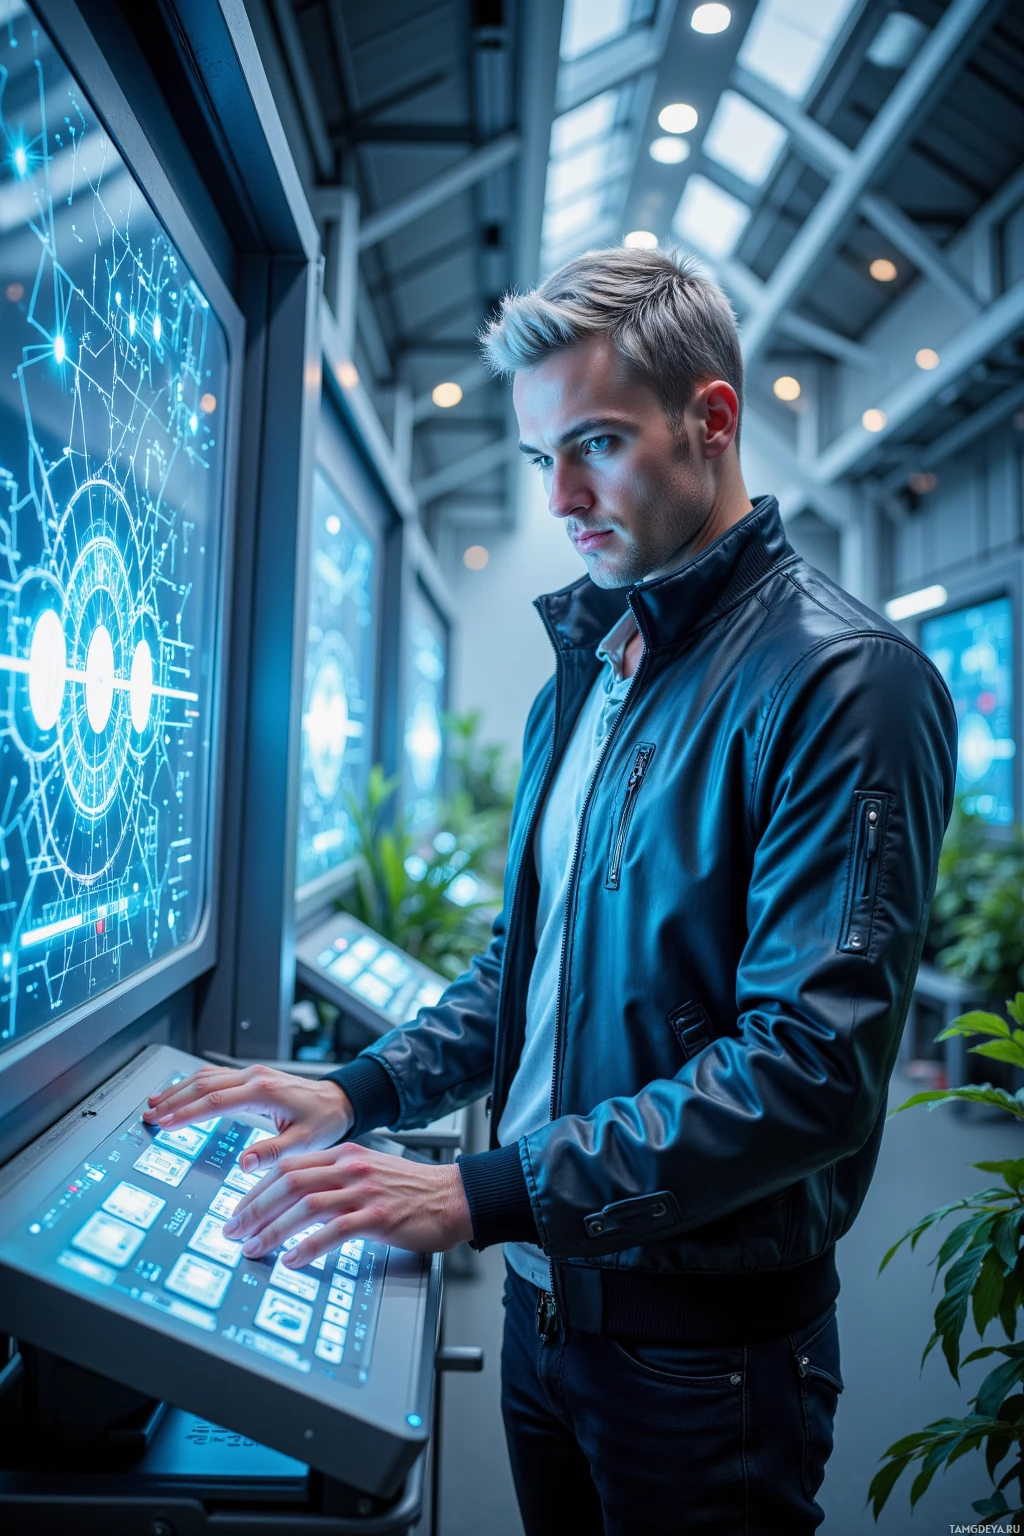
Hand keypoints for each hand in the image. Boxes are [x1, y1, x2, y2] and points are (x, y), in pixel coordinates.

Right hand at [143, 1064, 352, 1171]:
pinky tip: (178, 1094)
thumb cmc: (323, 1121)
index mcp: (263, 1092)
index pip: (214, 1100)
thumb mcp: (304, 1143)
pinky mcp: (250, 1077)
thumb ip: (273, 1152)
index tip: (164, 1124)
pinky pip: (214, 1076)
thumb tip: (243, 1163)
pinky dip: (191, 1085)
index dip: (185, 1113)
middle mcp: (254, 1077)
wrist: (337, 1101)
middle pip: (202, 1084)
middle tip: (149, 1117)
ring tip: (154, 1105)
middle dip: (173, 1101)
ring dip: (178, 1090)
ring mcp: (251, 1074)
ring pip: (205, 1076)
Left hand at [221, 1143, 473, 1259]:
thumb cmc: (412, 1189)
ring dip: (274, 1229)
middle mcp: (350, 1168)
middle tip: (233, 1231)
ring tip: (255, 1248)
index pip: (289, 1166)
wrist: (454, 1196)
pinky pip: (335, 1231)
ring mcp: (364, 1192)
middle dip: (255, 1209)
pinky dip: (308, 1246)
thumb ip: (335, 1178)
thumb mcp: (368, 1171)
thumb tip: (296, 1198)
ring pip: (306, 1205)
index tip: (238, 1209)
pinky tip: (293, 1260)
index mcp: (345, 1155)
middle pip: (289, 1182)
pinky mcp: (379, 1217)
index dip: (257, 1189)